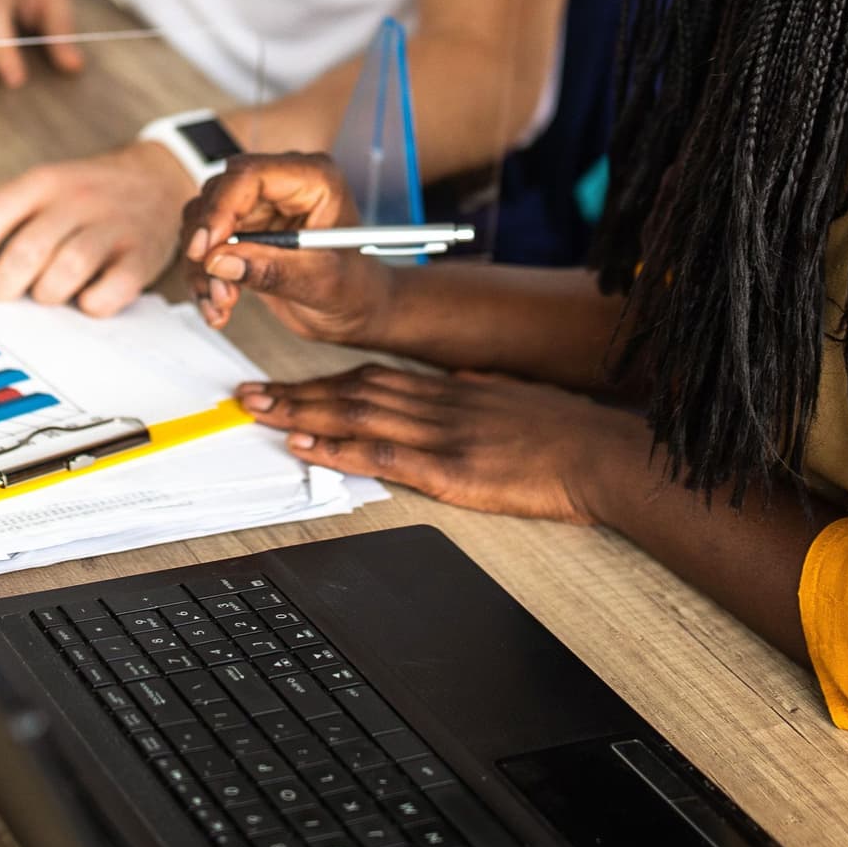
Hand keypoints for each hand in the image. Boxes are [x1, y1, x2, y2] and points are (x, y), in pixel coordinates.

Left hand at [0, 141, 192, 313]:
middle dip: (6, 284)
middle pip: (26, 252)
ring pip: (65, 274)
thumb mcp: (23, 194)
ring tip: (49, 290)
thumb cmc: (75, 196)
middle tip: (8, 290)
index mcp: (40, 183)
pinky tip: (87, 296)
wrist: (156, 178)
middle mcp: (76, 200)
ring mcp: (113, 227)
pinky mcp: (142, 255)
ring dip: (48, 295)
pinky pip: (108, 295)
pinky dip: (91, 305)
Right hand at [179, 153, 387, 342]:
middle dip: (209, 244)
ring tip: (222, 304)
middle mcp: (281, 186)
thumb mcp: (322, 283)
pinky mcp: (243, 231)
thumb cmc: (356, 289)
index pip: (251, 175)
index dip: (221, 208)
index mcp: (313, 180)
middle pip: (219, 194)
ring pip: (203, 221)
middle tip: (217, 286)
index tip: (205, 248)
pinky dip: (203, 278)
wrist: (358, 311)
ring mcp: (260, 207)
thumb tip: (220, 261)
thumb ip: (273, 270)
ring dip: (202, 267)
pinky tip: (218, 307)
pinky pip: (204, 245)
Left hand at [236, 364, 645, 524]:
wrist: (602, 452)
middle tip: (246, 393)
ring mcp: (442, 433)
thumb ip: (480, 392)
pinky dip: (338, 447)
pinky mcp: (451, 468)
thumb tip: (463, 382)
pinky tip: (307, 444)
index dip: (324, 381)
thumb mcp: (515, 398)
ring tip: (258, 412)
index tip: (287, 383)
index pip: (373, 378)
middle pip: (352, 391)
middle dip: (295, 392)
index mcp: (451, 388)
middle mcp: (438, 403)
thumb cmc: (567, 431)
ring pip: (356, 415)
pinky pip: (383, 454)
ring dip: (301, 413)